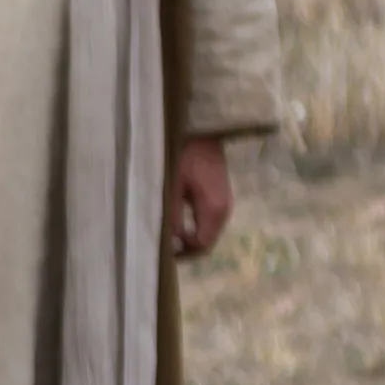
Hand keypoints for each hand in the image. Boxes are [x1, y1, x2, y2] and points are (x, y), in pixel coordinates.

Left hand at [169, 134, 232, 256]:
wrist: (203, 134)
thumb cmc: (183, 155)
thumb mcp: (172, 185)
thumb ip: (172, 213)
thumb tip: (169, 241)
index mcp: (214, 209)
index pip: (201, 245)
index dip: (181, 250)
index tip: (160, 243)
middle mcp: (224, 211)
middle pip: (206, 243)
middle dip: (185, 249)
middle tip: (159, 245)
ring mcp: (224, 206)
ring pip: (207, 234)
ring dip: (188, 239)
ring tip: (165, 235)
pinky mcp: (219, 200)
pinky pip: (207, 223)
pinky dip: (193, 229)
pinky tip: (175, 224)